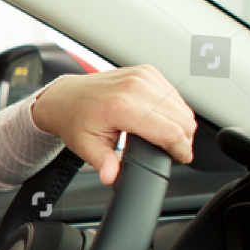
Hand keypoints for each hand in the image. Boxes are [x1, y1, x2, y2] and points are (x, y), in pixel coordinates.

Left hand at [30, 67, 195, 184]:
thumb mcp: (86, 147)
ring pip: (182, 105)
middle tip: (174, 152)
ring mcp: (142, 76)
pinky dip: (174, 109)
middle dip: (183, 139)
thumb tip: (111, 177)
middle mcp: (135, 86)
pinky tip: (162, 120)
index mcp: (122, 106)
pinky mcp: (147, 71)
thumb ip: (104, 163)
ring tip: (168, 138)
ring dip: (181, 124)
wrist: (66, 97)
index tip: (181, 158)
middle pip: (182, 118)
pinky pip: (174, 94)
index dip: (181, 150)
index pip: (170, 131)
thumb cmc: (75, 120)